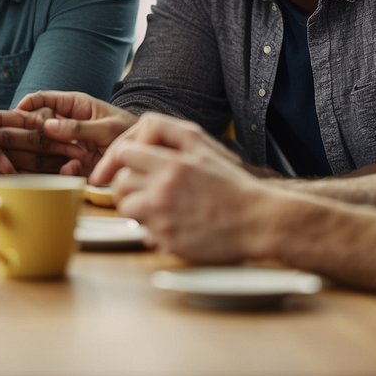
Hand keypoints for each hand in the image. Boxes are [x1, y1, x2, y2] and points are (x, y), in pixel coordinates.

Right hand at [0, 91, 135, 174]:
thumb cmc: (133, 137)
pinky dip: (22, 169)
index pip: (40, 100)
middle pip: (22, 121)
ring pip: (22, 145)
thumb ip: (81, 127)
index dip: (23, 105)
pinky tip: (5, 169)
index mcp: (71, 106)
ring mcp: (57, 145)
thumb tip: (49, 126)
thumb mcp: (110, 129)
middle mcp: (59, 124)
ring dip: (1, 147)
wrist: (145, 162)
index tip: (13, 112)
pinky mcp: (58, 166)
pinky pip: (36, 167)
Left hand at [92, 113, 261, 261]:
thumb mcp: (204, 148)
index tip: (117, 169)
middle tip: (139, 191)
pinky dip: (150, 230)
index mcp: (172, 162)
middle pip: (119, 181)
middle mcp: (164, 186)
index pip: (124, 151)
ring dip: (135, 208)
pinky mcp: (167, 239)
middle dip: (124, 186)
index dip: (118, 159)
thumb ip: (171, 135)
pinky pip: (142, 233)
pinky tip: (170, 226)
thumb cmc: (232, 185)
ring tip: (155, 209)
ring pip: (126, 207)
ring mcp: (163, 214)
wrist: (258, 221)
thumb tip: (140, 136)